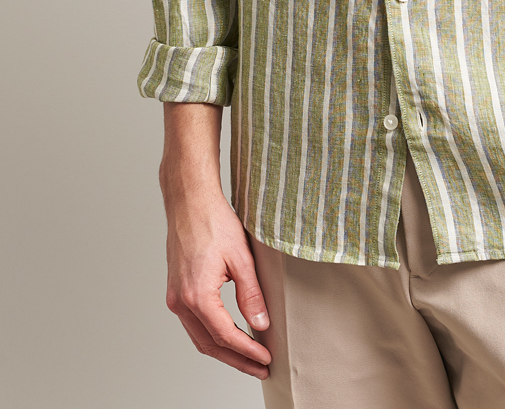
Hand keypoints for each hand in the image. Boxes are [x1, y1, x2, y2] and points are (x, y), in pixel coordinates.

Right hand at [162, 185, 272, 378]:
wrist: (190, 201)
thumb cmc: (214, 221)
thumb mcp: (241, 258)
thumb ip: (251, 294)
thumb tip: (261, 324)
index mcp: (196, 296)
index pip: (225, 337)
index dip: (248, 351)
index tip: (266, 358)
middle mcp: (180, 302)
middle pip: (209, 345)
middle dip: (236, 360)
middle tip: (260, 367)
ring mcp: (175, 297)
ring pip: (199, 337)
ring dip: (223, 351)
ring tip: (248, 357)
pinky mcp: (175, 290)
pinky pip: (193, 323)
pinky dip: (211, 335)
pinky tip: (228, 336)